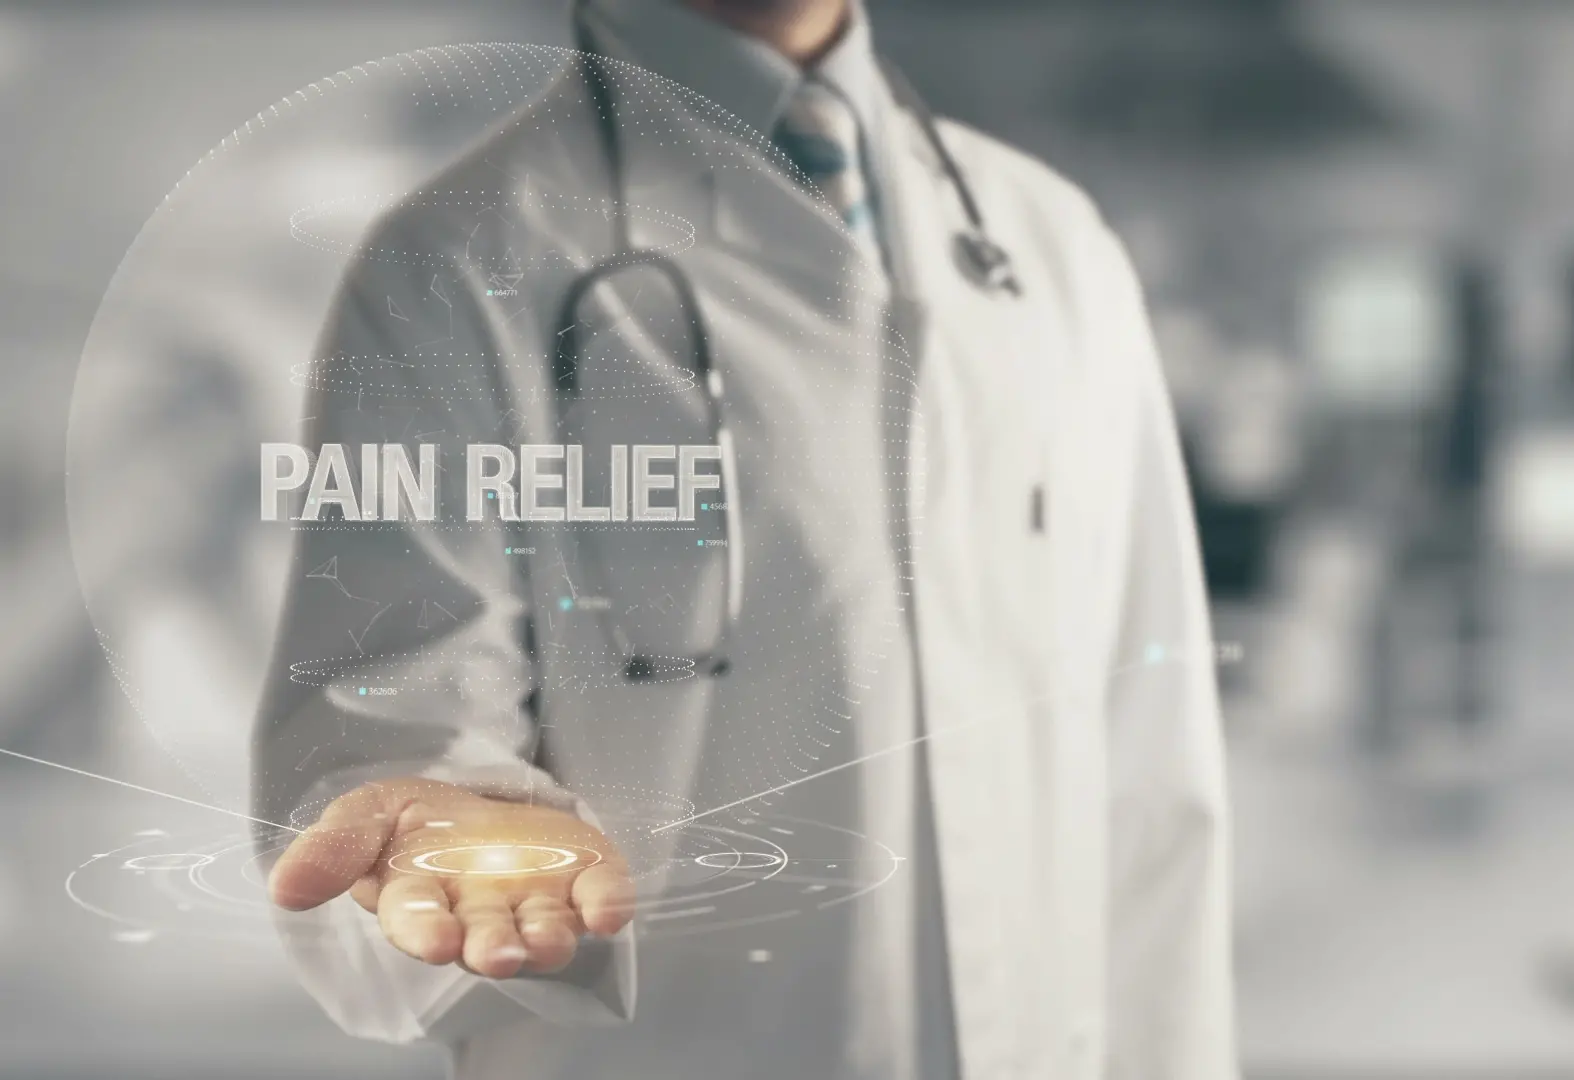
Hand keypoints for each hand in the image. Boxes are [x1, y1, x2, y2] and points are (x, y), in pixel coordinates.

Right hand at [268, 778, 634, 977]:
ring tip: (548, 942)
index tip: (435, 940)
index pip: (420, 920)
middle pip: (487, 935)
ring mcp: (535, 894)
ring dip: (547, 936)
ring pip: (543, 926)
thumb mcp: (364, 817)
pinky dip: (608, 903)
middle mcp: (481, 909)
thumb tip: (285, 887)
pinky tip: (611, 912)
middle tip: (498, 955)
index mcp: (422, 898)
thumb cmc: (413, 826)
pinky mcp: (581, 875)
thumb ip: (332, 849)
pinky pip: (599, 894)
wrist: (473, 804)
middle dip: (491, 946)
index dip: (427, 930)